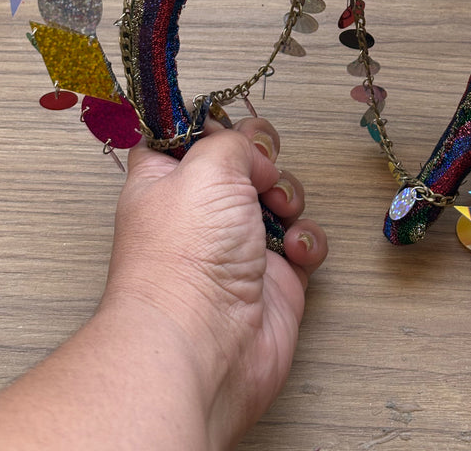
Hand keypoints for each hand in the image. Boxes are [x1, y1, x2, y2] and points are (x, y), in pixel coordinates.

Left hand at [102, 117, 327, 448]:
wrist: (206, 344)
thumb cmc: (184, 260)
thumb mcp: (206, 167)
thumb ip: (234, 141)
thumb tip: (255, 153)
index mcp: (165, 181)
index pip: (181, 139)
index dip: (208, 126)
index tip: (226, 126)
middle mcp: (199, 213)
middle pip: (241, 165)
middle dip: (263, 161)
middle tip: (259, 173)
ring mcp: (236, 246)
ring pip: (278, 198)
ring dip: (288, 196)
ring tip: (277, 213)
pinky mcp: (273, 279)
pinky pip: (302, 243)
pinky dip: (306, 242)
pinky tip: (292, 252)